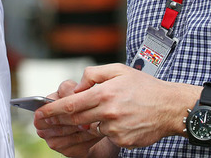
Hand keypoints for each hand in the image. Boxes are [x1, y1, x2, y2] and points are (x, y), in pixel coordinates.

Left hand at [35, 63, 191, 151]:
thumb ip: (93, 75)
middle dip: (60, 120)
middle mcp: (108, 112)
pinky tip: (120, 120)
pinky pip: (107, 136)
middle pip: (76, 119)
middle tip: (48, 121)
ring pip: (91, 128)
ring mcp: (115, 129)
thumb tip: (76, 87)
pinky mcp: (123, 141)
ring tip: (104, 112)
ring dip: (89, 122)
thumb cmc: (144, 87)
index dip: (52, 110)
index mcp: (105, 93)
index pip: (70, 104)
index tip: (40, 114)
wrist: (170, 107)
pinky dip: (107, 129)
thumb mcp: (118, 70)